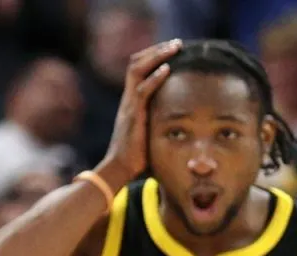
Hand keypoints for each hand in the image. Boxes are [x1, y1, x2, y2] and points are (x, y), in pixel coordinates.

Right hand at [101, 39, 182, 178]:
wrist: (118, 169)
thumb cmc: (134, 158)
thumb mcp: (147, 134)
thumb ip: (157, 124)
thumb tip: (179, 126)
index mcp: (130, 102)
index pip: (137, 69)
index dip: (153, 56)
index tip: (171, 50)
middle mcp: (128, 99)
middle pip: (136, 63)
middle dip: (157, 50)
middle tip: (176, 43)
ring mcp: (129, 106)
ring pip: (138, 70)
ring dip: (157, 56)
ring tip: (175, 48)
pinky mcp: (133, 115)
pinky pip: (143, 90)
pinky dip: (155, 78)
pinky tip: (167, 69)